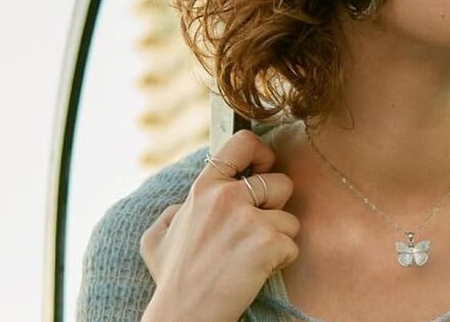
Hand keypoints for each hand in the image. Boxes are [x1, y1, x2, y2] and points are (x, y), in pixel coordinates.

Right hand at [139, 129, 298, 321]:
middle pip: (281, 183)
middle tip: (254, 232)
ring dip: (278, 240)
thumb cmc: (173, 280)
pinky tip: (255, 273)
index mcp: (203, 188)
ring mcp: (249, 219)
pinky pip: (292, 246)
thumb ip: (174, 213)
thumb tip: (184, 207)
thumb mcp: (157, 237)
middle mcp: (227, 197)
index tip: (263, 170)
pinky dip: (280, 262)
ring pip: (290, 219)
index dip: (262, 153)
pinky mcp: (267, 244)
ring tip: (250, 258)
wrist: (184, 313)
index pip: (243, 144)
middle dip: (276, 209)